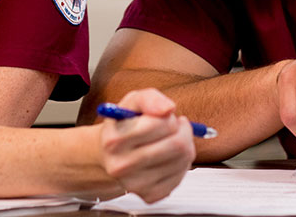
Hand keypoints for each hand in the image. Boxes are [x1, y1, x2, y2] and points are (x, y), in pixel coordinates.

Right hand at [98, 88, 194, 202]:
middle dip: (182, 130)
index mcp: (114, 140)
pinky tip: (169, 157)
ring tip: (171, 140)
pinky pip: (180, 177)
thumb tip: (168, 109)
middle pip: (177, 145)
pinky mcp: (149, 196)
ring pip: (183, 160)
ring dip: (184, 145)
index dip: (169, 117)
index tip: (167, 116)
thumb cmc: (126, 124)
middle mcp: (121, 166)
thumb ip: (150, 98)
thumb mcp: (133, 101)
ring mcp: (134, 184)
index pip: (160, 124)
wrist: (111, 155)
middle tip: (175, 127)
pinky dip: (181, 163)